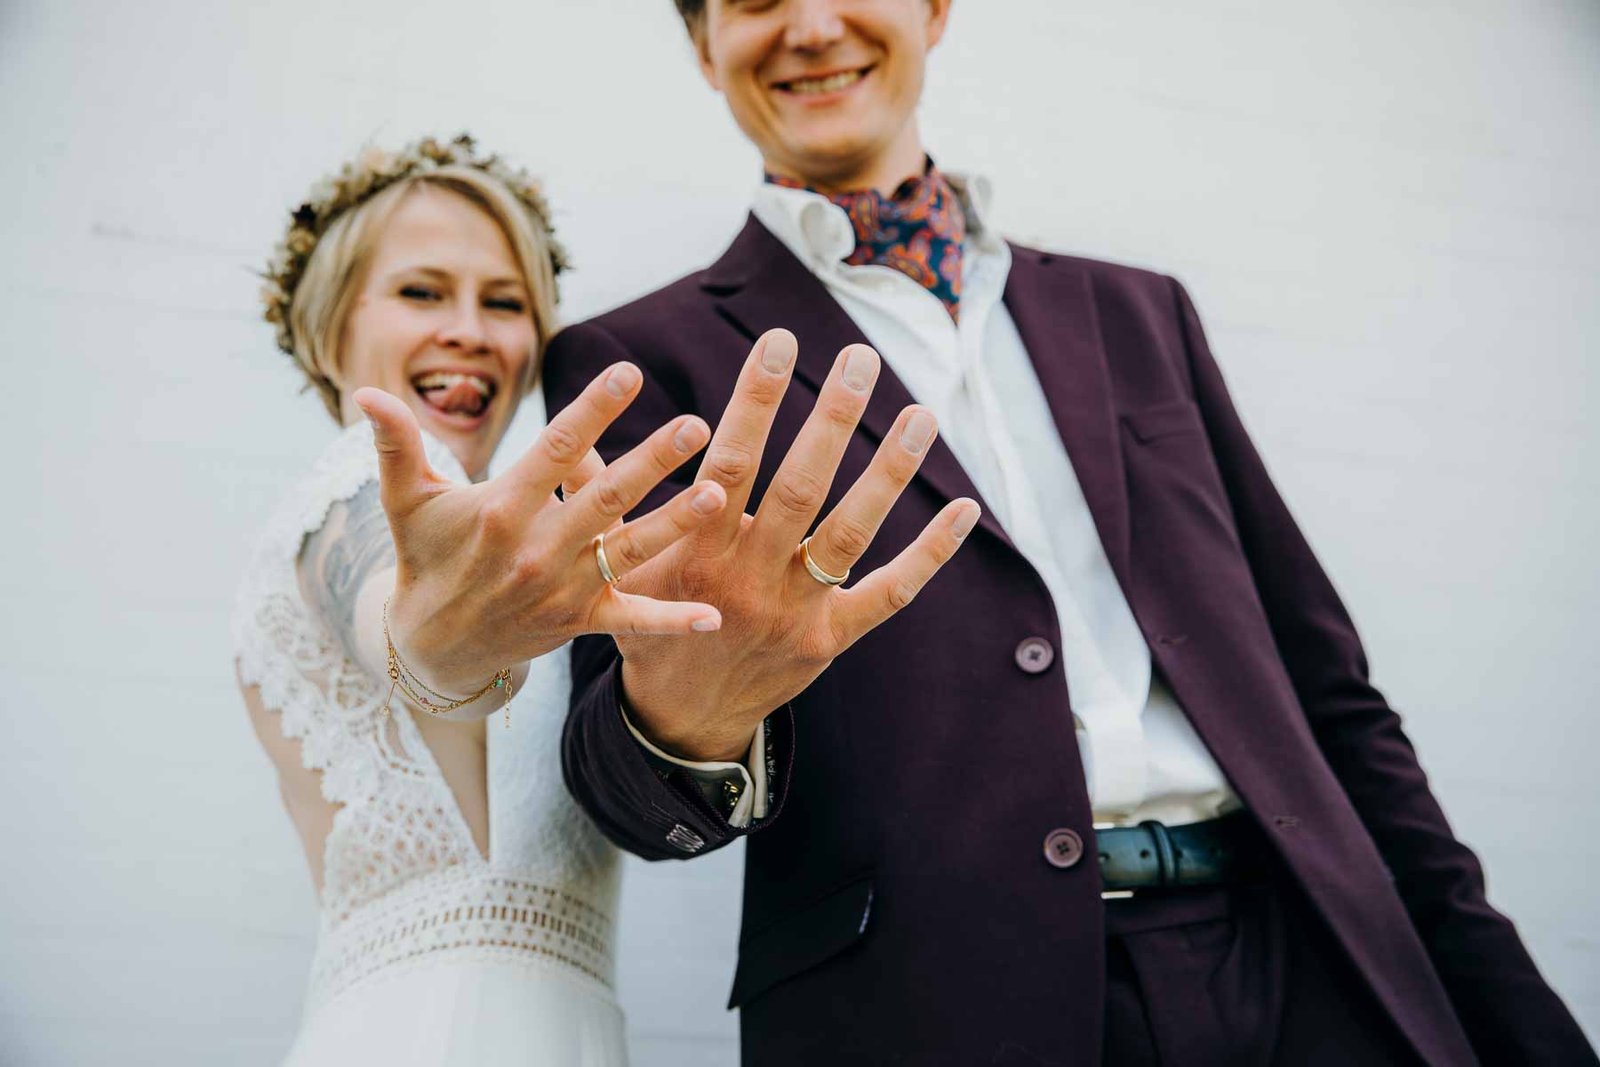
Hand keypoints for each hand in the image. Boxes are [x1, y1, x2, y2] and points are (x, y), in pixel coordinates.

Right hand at [353, 361, 728, 693]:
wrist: (434, 646)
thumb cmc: (426, 556)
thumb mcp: (406, 500)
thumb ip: (395, 443)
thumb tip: (362, 391)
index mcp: (502, 508)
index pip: (556, 449)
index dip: (593, 409)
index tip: (629, 371)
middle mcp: (537, 548)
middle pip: (603, 496)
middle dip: (652, 460)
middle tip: (696, 424)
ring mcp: (562, 587)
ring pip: (627, 548)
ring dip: (675, 522)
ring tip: (720, 494)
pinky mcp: (580, 621)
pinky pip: (630, 619)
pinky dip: (670, 620)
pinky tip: (714, 615)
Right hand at [609, 329, 980, 761]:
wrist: (677, 723)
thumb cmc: (645, 630)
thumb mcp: (616, 571)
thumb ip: (605, 505)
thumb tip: (576, 442)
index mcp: (694, 556)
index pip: (728, 465)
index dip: (754, 402)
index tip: (776, 344)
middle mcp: (747, 581)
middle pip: (797, 489)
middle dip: (830, 419)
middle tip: (858, 358)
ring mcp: (793, 613)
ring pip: (848, 534)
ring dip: (888, 472)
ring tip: (921, 414)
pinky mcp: (829, 641)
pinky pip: (889, 594)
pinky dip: (929, 554)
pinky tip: (964, 509)